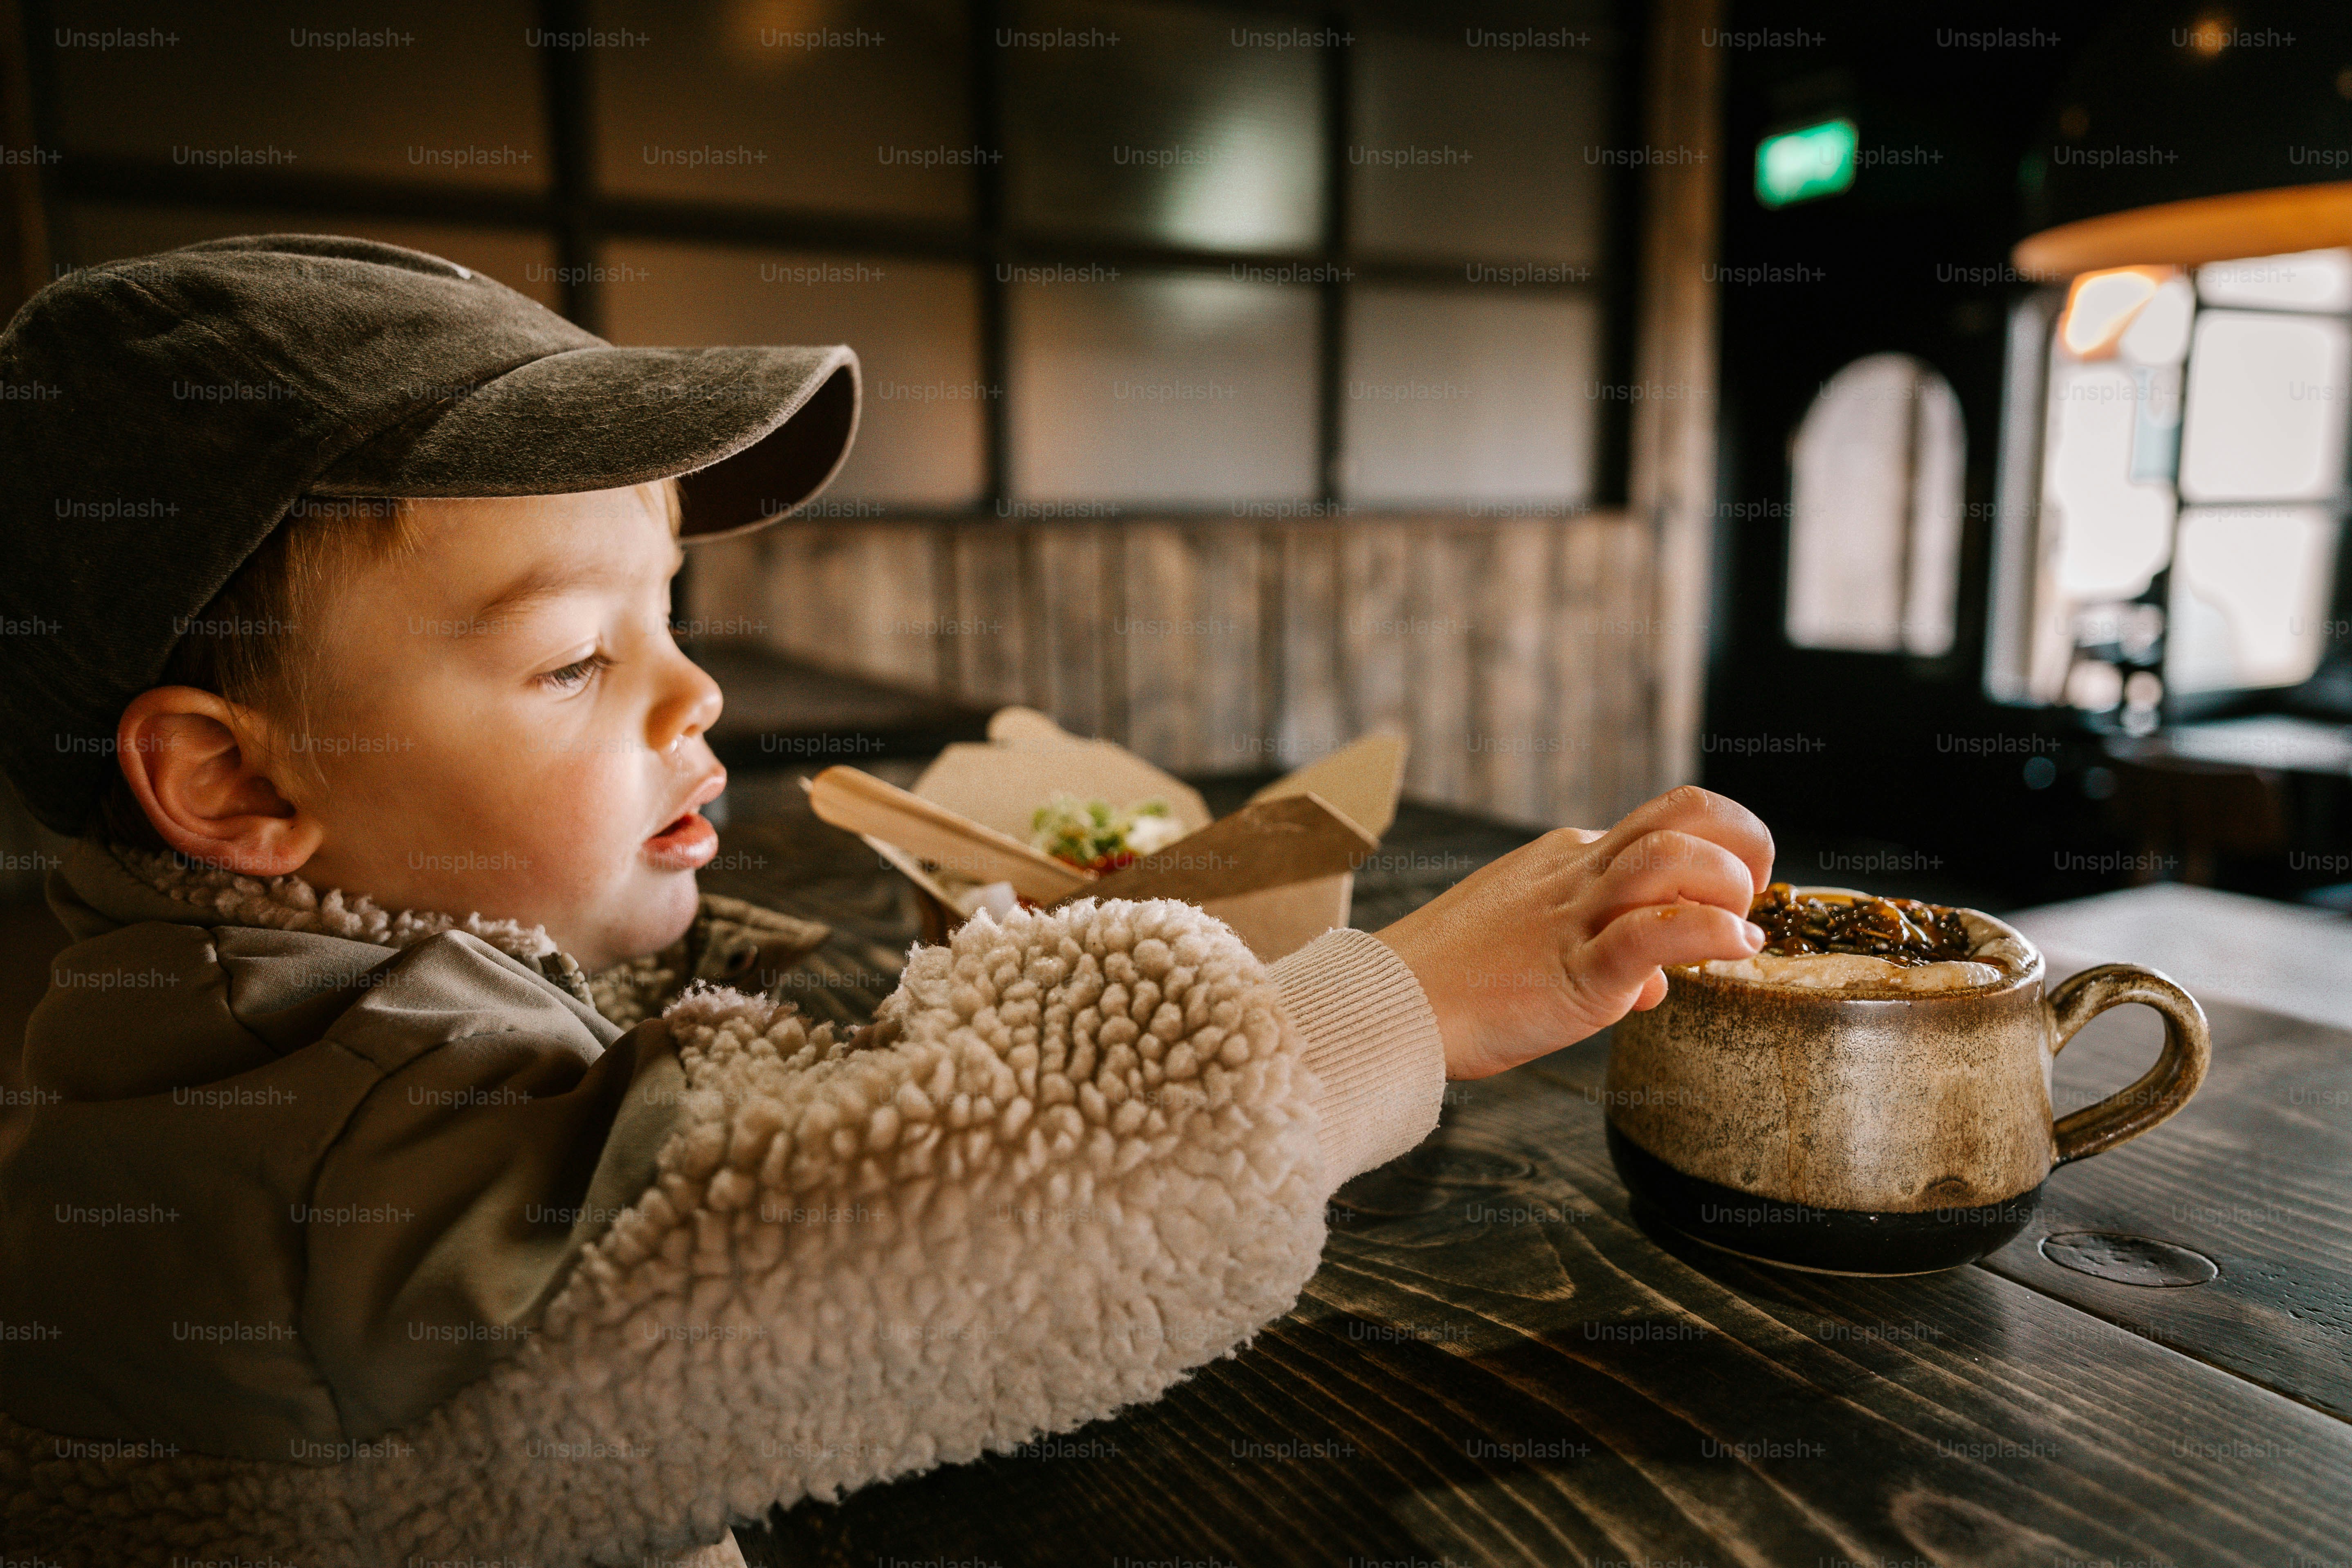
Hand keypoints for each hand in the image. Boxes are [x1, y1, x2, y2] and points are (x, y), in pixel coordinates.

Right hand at [1374, 786, 1773, 1080]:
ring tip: (1741, 927)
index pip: (1663, 824)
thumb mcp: (1538, 951)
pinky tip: (1733, 951)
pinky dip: (1707, 934)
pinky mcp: (1574, 972)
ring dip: (1727, 883)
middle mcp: (1576, 873)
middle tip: (1756, 892)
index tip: (1736, 894)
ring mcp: (1574, 917)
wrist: (1387, 1008)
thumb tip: (1658, 985)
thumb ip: (1605, 953)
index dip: (1720, 848)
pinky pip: (1651, 935)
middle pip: (1682, 812)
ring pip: (1671, 858)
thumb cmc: (1456, 983)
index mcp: (1566, 859)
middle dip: (1743, 840)